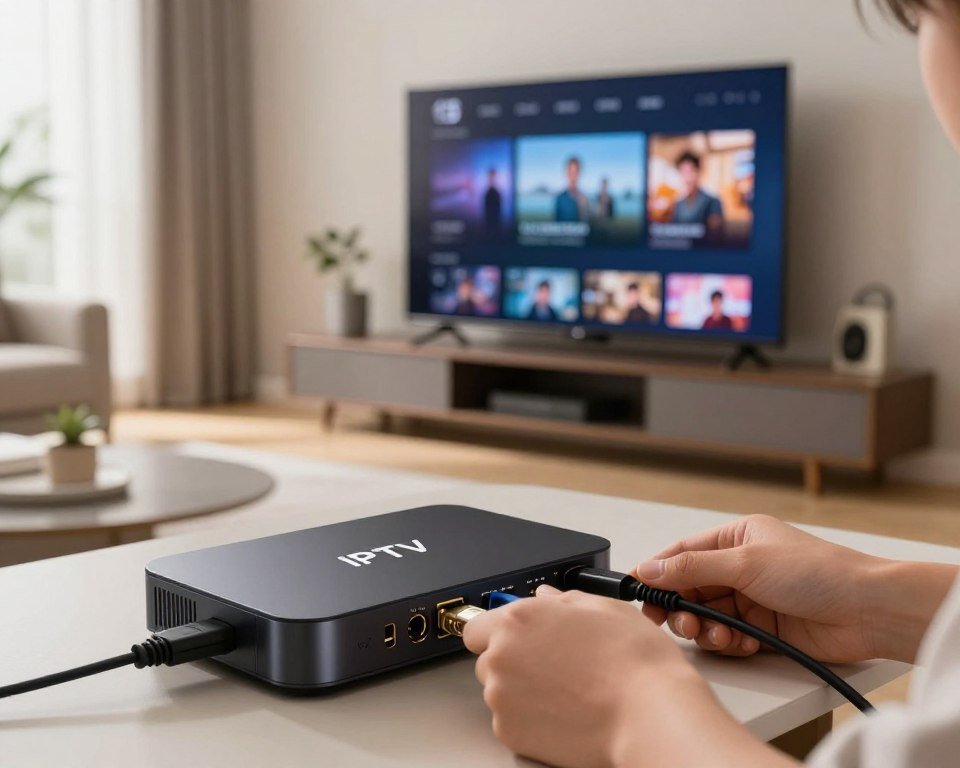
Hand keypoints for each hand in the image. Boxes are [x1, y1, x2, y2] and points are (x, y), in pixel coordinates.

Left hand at [463, 587, 793, 767]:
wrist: (649, 714)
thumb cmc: (633, 661)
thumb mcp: (603, 609)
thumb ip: (563, 601)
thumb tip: (547, 598)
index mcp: (517, 620)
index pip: (478, 626)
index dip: (499, 632)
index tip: (516, 639)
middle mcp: (502, 658)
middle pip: (490, 659)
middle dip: (514, 660)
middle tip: (554, 664)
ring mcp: (503, 698)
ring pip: (500, 691)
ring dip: (521, 689)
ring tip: (566, 689)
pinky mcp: (511, 733)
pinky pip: (511, 720)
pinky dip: (529, 718)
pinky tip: (564, 710)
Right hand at [633, 514, 957, 663]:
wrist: (867, 610)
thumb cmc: (818, 572)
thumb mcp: (746, 562)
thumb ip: (693, 568)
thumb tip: (651, 568)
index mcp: (736, 538)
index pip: (683, 553)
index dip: (659, 572)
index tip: (639, 591)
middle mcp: (741, 567)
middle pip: (690, 588)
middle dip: (682, 607)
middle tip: (677, 621)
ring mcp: (752, 599)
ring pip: (707, 616)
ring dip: (706, 629)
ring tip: (719, 634)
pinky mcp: (763, 629)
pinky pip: (728, 638)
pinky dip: (729, 643)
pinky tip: (742, 643)